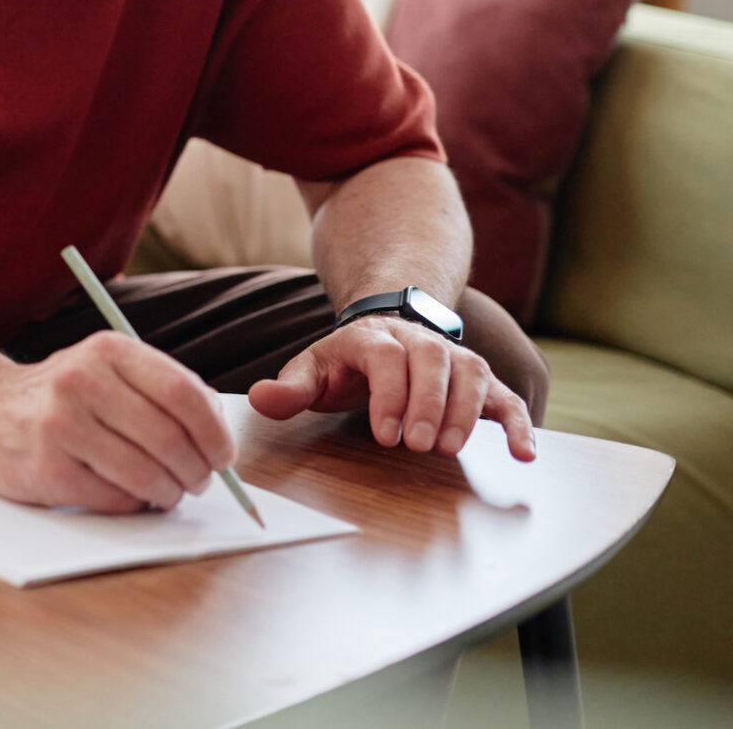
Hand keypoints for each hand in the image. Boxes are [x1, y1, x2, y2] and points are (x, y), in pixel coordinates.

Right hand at [0, 331, 237, 513]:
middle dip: (196, 471)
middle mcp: (81, 380)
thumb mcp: (107, 370)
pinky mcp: (46, 468)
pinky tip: (129, 497)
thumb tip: (218, 438)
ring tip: (167, 493)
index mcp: (107, 351)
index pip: (182, 393)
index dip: (214, 433)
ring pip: (145, 473)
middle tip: (199, 482)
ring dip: (168, 493)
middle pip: (168, 437)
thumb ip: (161, 391)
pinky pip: (114, 499)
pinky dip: (133, 505)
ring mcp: (60, 425)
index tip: (223, 456)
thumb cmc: (63, 397)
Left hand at [247, 317, 536, 460]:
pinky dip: (518, 423)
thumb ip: (289, 388)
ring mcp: (453, 358)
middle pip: (432, 360)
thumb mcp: (312, 370)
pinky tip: (524, 454)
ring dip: (465, 411)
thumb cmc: (345, 363)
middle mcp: (418, 341)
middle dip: (428, 403)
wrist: (385, 331)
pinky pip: (505, 397)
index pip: (385, 357)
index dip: (389, 394)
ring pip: (471, 373)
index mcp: (372, 338)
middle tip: (419, 446)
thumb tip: (260, 398)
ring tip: (450, 449)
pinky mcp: (479, 382)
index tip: (385, 435)